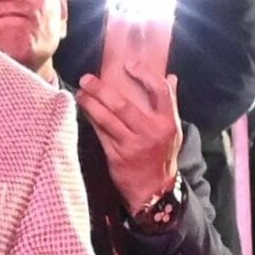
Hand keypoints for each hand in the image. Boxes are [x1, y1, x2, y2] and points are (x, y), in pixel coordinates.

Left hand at [77, 67, 182, 213]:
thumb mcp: (173, 130)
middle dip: (101, 89)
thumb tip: (171, 77)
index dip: (144, 74)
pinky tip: (83, 110)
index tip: (128, 64)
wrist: (155, 190)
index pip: (160, 91)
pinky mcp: (117, 156)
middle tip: (87, 78)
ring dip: (90, 103)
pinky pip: (100, 132)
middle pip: (123, 104)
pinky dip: (91, 119)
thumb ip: (170, 104)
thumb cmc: (162, 155)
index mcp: (168, 122)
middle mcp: (151, 132)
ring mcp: (132, 145)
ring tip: (80, 92)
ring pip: (107, 118)